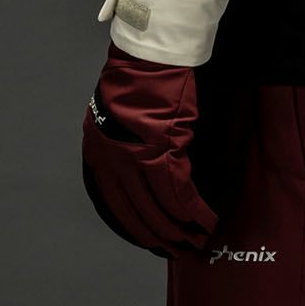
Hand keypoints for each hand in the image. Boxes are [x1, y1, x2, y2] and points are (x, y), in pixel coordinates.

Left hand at [81, 42, 218, 257]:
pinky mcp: (162, 152)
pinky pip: (179, 194)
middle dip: (158, 236)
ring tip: (197, 241)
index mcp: (98, 153)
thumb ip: (127, 146)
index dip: (135, 227)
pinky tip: (207, 222)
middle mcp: (112, 162)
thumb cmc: (140, 77)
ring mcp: (135, 159)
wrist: (150, 55)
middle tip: (177, 250)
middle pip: (136, 213)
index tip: (151, 242)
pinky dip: (195, 211)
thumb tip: (145, 173)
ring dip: (180, 230)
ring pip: (158, 209)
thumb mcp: (120, 115)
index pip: (113, 204)